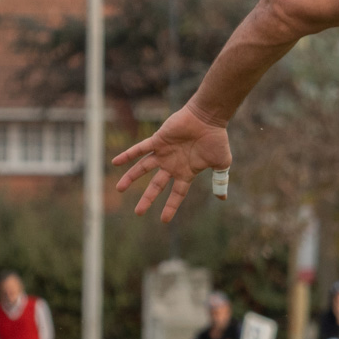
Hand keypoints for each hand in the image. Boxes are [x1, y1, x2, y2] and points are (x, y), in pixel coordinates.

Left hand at [113, 104, 232, 221]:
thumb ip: (220, 180)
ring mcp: (163, 153)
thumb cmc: (216, 139)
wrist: (209, 118)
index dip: (171, 206)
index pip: (177, 193)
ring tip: (118, 188)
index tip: (164, 220)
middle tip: (138, 212)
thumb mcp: (222, 163)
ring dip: (130, 178)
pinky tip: (115, 162)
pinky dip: (127, 155)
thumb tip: (223, 198)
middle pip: (156, 185)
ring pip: (143, 168)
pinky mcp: (158, 140)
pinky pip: (139, 149)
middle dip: (147, 198)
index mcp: (186, 172)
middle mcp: (172, 164)